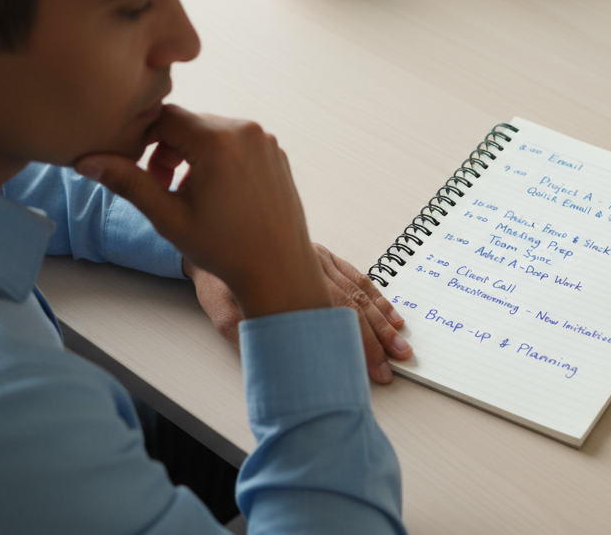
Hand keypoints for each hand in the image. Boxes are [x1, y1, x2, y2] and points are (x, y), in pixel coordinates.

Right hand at [76, 105, 327, 318]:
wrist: (279, 271)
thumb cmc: (224, 249)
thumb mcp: (168, 216)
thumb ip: (127, 182)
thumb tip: (85, 161)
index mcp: (217, 139)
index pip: (163, 117)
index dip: (144, 141)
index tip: (144, 174)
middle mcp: (245, 130)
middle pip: (188, 123)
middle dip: (168, 151)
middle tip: (165, 189)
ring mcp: (265, 139)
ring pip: (211, 131)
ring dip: (193, 155)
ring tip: (192, 195)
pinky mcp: (275, 151)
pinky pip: (236, 142)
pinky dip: (219, 159)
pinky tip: (219, 195)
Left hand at [187, 245, 412, 384]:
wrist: (210, 241)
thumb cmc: (217, 282)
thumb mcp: (223, 314)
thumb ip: (250, 338)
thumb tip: (281, 365)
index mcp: (288, 279)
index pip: (333, 315)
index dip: (358, 344)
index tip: (374, 369)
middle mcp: (308, 264)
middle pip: (351, 303)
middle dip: (377, 336)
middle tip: (396, 361)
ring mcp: (318, 257)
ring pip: (358, 289)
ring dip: (381, 317)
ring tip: (400, 341)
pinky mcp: (321, 255)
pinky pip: (355, 274)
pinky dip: (375, 295)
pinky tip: (390, 311)